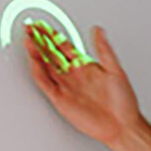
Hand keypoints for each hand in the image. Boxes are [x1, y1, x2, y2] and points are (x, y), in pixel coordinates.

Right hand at [23, 22, 142, 148]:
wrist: (121, 125)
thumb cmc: (123, 101)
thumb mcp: (116, 70)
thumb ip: (104, 50)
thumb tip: (98, 30)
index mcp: (85, 66)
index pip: (65, 46)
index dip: (54, 35)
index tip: (44, 25)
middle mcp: (74, 75)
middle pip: (52, 54)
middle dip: (40, 41)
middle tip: (30, 28)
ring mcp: (66, 86)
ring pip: (46, 66)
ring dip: (37, 54)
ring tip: (28, 40)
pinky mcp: (61, 99)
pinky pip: (46, 84)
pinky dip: (39, 73)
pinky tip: (34, 62)